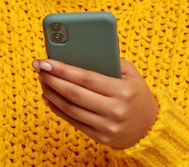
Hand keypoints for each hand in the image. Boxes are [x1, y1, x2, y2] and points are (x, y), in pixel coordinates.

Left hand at [32, 58, 157, 148]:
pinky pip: (73, 121)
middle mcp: (114, 110)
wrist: (150, 126)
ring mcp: (106, 127)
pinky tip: (49, 96)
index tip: (46, 60)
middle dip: (52, 79)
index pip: (86, 78)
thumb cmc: (136, 93)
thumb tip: (78, 50)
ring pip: (70, 109)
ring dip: (52, 93)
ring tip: (42, 80)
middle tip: (39, 67)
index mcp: (123, 91)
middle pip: (74, 93)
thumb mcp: (130, 73)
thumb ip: (108, 61)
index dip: (63, 69)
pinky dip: (58, 108)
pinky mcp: (100, 138)